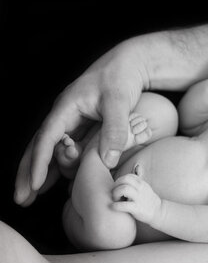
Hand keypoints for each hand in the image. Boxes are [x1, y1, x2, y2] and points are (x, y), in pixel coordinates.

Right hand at [15, 41, 148, 205]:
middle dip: (29, 172)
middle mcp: (64, 115)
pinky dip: (60, 164)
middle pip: (39, 147)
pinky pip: (67, 148)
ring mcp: (72, 121)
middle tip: (22, 198)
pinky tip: (55, 180)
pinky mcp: (83, 125)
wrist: (130, 64)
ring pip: (51, 150)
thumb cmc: (121, 77)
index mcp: (66, 107)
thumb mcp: (119, 102)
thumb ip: (114, 130)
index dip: (39, 163)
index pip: (46, 138)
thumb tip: (107, 160)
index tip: (34, 184)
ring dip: (42, 172)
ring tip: (32, 196)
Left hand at [111, 167, 160, 224]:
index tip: (118, 188)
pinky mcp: (137, 208)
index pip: (128, 176)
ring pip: (124, 189)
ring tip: (116, 200)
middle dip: (116, 186)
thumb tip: (137, 167)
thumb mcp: (146, 187)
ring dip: (115, 194)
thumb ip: (139, 180)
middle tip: (115, 193)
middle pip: (124, 179)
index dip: (120, 181)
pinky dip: (116, 205)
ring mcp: (139, 198)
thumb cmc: (148, 200)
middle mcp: (141, 189)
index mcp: (142, 183)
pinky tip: (114, 207)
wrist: (159, 212)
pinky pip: (123, 205)